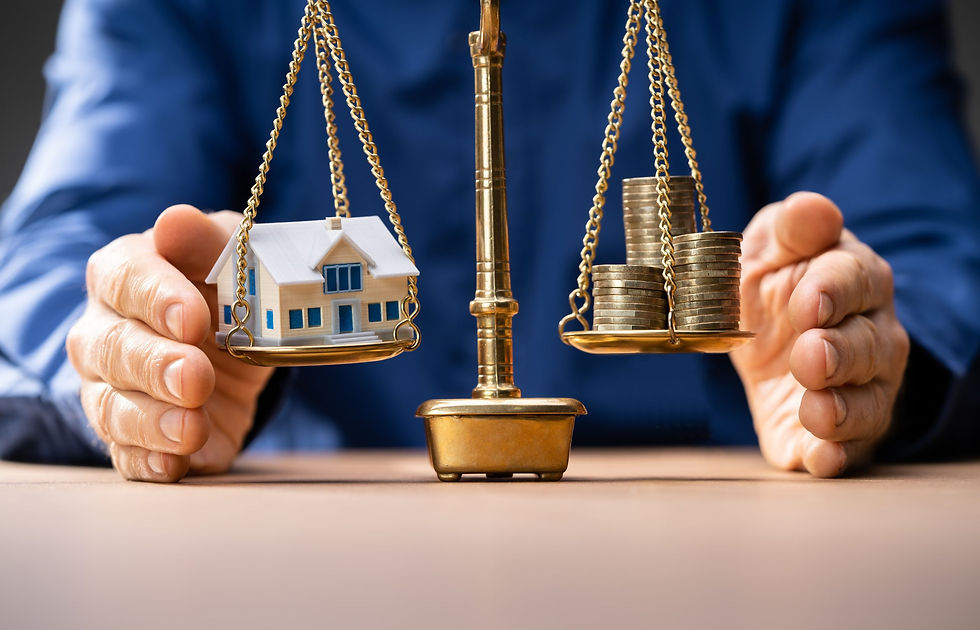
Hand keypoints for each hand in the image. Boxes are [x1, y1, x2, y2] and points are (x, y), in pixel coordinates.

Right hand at [66, 205, 273, 481]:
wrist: (239, 339)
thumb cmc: (227, 286)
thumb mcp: (233, 254)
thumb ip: (208, 241)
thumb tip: (176, 221)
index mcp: (124, 273)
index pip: (127, 280)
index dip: (158, 300)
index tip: (194, 319)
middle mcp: (104, 330)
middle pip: (113, 349)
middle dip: (154, 366)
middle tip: (194, 378)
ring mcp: (111, 388)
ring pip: (112, 408)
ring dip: (151, 422)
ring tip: (191, 429)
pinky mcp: (134, 436)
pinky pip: (127, 455)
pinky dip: (148, 463)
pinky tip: (173, 466)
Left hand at [731, 192, 909, 476]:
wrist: (761, 333)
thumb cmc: (774, 281)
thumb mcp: (770, 246)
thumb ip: (791, 230)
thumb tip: (811, 207)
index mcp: (855, 280)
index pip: (856, 280)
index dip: (834, 292)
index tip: (808, 301)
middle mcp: (871, 336)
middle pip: (869, 347)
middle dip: (840, 354)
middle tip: (808, 357)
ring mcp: (860, 388)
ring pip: (868, 403)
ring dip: (842, 410)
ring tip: (815, 411)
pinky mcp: (835, 434)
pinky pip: (848, 450)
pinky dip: (834, 457)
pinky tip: (817, 460)